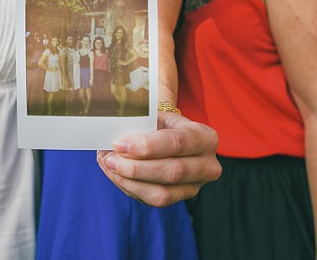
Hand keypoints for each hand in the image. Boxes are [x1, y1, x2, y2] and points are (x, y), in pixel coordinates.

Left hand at [96, 111, 220, 206]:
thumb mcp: (156, 115)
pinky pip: (153, 201)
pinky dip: (130, 188)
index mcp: (204, 137)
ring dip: (129, 181)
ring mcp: (196, 186)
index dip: (147, 146)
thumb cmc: (161, 123)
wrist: (171, 136)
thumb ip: (140, 123)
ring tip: (109, 165)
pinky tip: (115, 174)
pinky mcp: (180, 199)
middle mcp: (207, 165)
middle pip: (172, 172)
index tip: (119, 144)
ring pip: (162, 193)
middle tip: (110, 158)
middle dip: (136, 167)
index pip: (177, 143)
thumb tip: (113, 132)